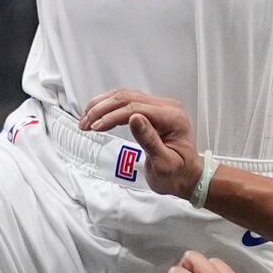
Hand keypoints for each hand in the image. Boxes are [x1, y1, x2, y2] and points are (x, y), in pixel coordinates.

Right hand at [79, 90, 203, 201]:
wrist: (187, 177)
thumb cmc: (178, 174)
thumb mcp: (164, 164)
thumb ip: (149, 141)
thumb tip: (134, 119)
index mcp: (172, 118)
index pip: (136, 108)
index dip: (112, 117)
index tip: (95, 128)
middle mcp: (167, 107)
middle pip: (128, 97)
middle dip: (102, 109)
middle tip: (85, 124)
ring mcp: (159, 107)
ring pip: (125, 95)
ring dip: (102, 105)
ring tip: (85, 119)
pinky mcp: (151, 110)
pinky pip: (127, 101)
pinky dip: (109, 106)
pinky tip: (97, 114)